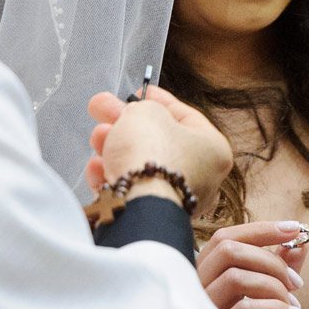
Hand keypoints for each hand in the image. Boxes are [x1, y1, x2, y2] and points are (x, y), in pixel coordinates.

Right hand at [85, 86, 232, 207]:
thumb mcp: (145, 112)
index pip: (184, 115)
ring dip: (114, 149)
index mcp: (212, 148)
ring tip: (96, 138)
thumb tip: (131, 115)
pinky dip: (112, 177)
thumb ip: (140, 108)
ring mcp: (177, 200)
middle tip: (100, 110)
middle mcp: (201, 176)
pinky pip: (131, 191)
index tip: (136, 92)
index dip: (157, 99)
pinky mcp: (152, 217)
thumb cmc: (151, 152)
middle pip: (157, 141)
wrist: (139, 205)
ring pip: (140, 167)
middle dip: (124, 123)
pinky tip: (96, 168)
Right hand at [198, 221, 308, 308]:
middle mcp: (194, 294)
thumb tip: (296, 247)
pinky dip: (276, 308)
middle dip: (270, 255)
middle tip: (296, 281)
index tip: (296, 230)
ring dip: (275, 284)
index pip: (225, 239)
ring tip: (294, 304)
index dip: (261, 229)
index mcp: (205, 284)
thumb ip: (278, 279)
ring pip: (236, 275)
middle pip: (227, 247)